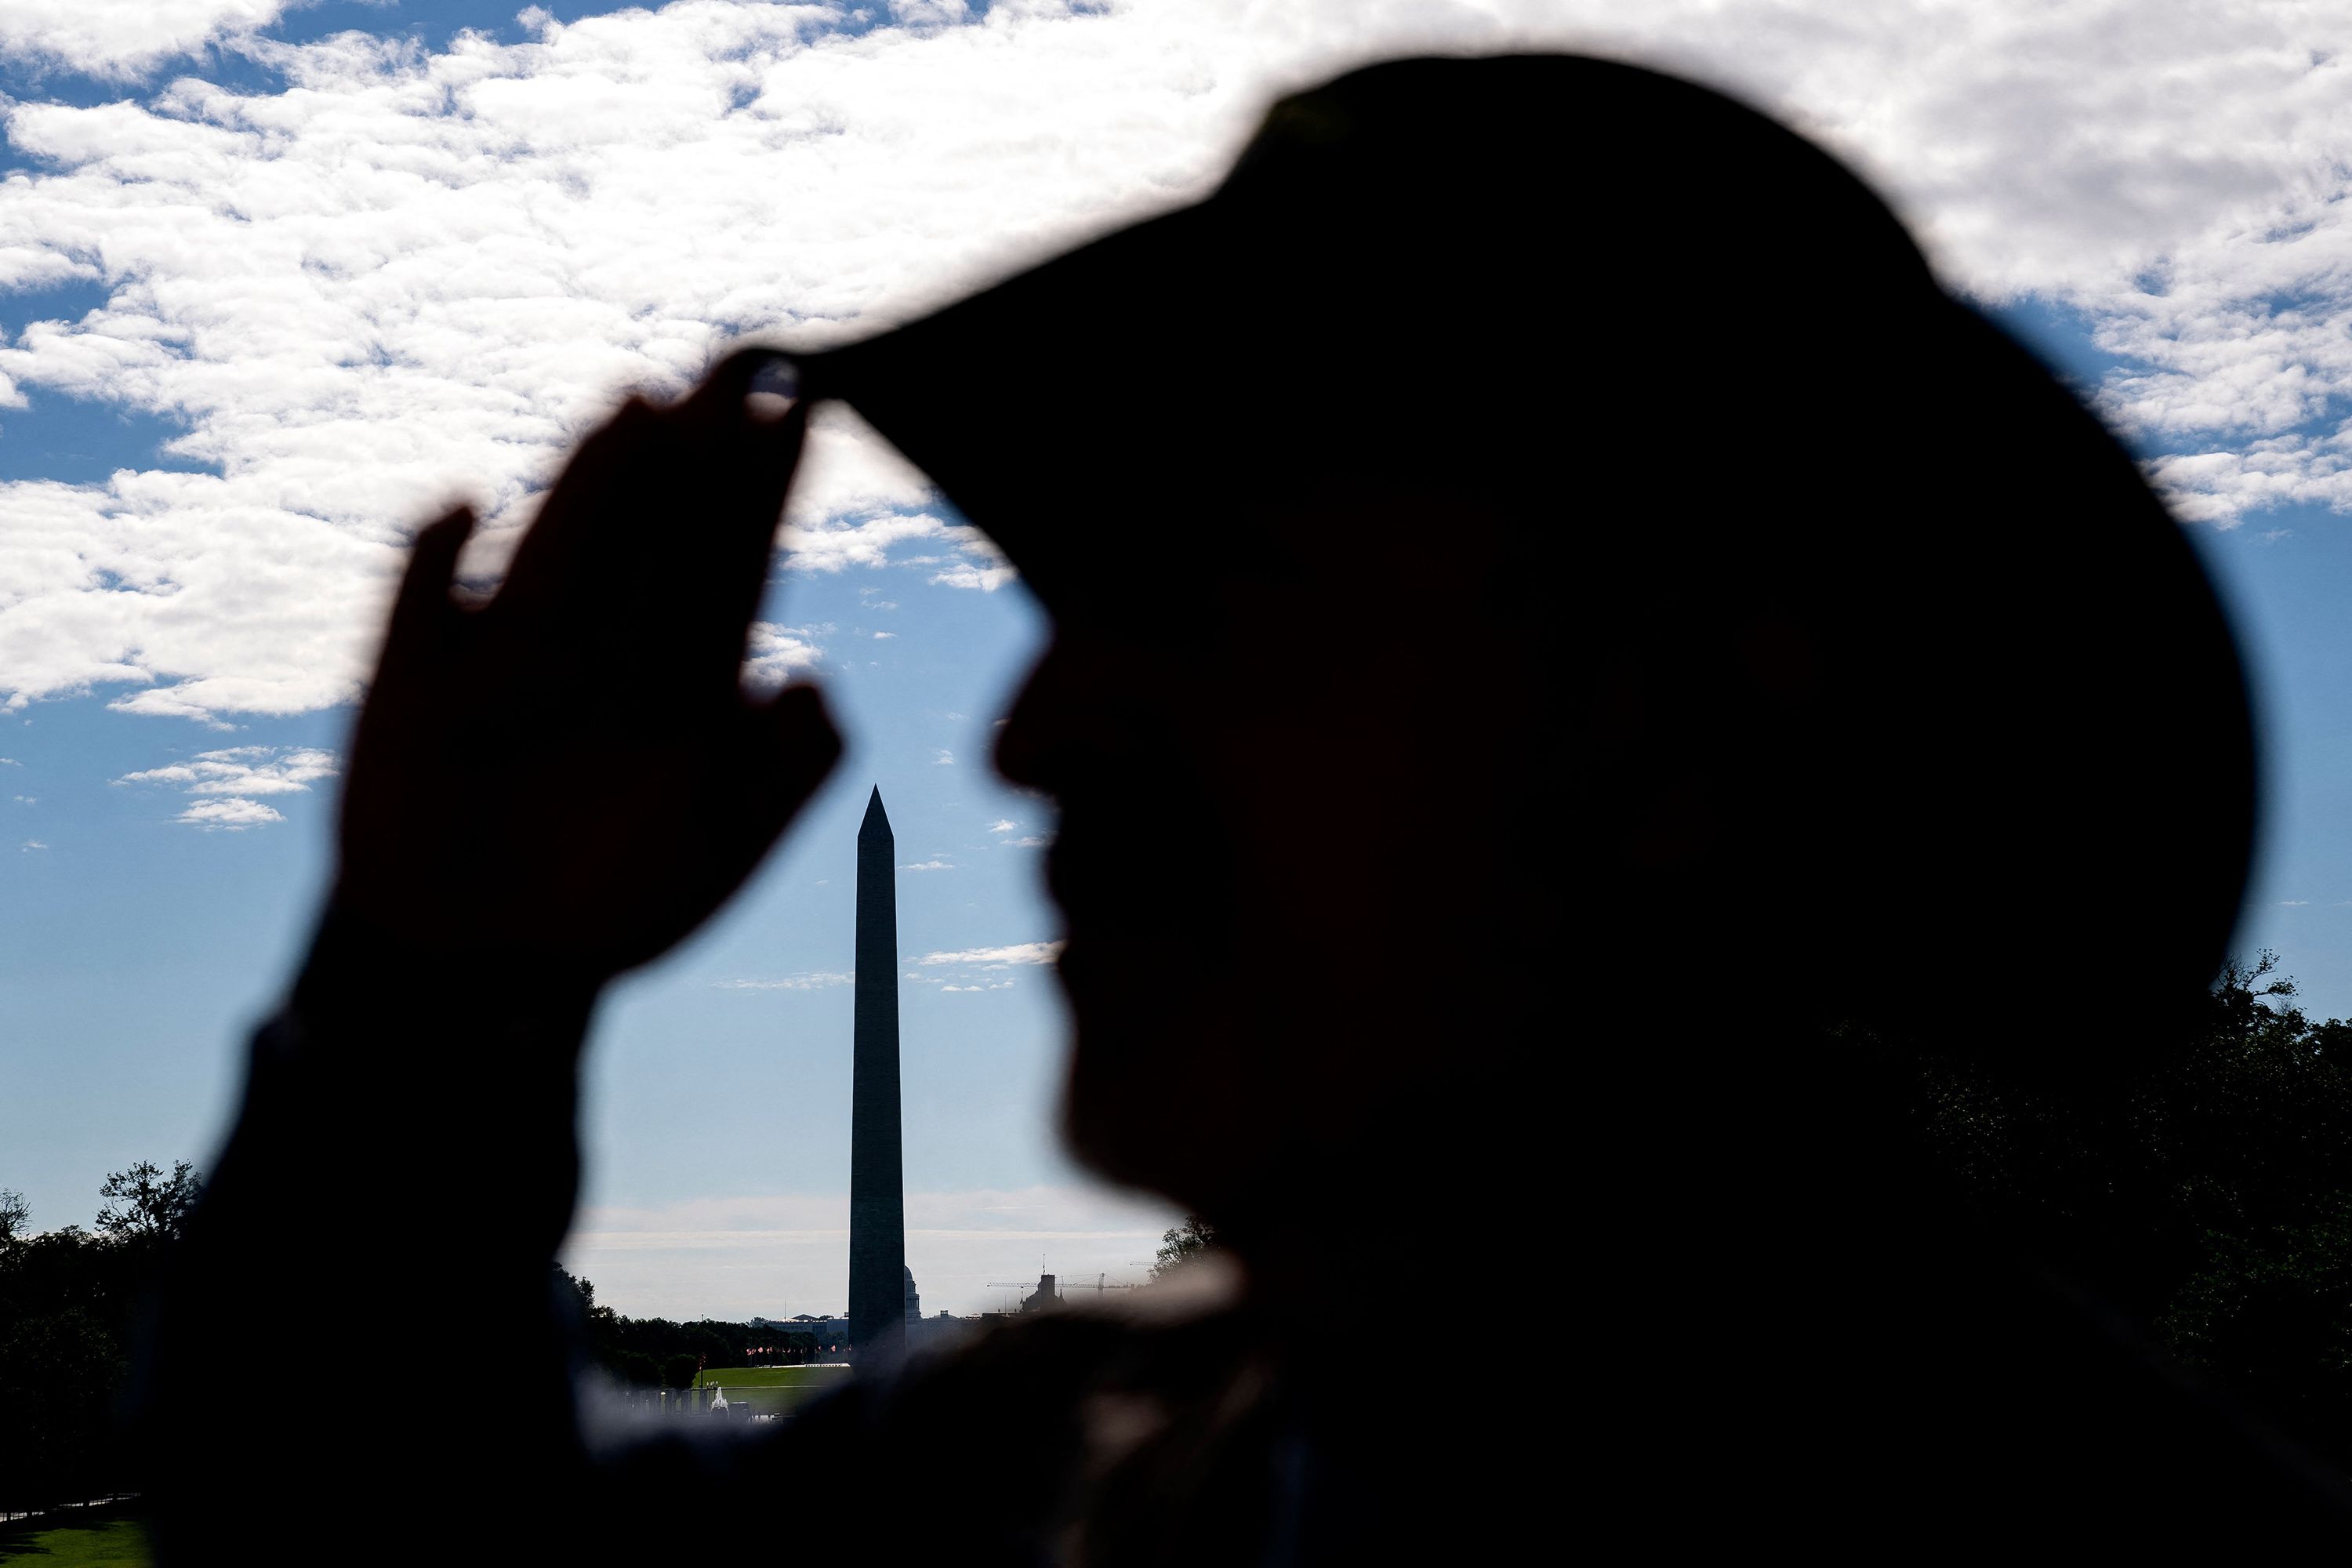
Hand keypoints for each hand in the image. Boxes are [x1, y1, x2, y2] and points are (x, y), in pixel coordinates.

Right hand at [335, 349, 840, 978]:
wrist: (488, 962)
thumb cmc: (614, 903)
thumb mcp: (721, 855)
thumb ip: (787, 777)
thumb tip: (809, 678)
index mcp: (684, 671)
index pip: (736, 557)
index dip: (764, 485)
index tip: (796, 408)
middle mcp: (603, 639)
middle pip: (657, 530)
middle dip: (697, 455)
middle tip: (736, 373)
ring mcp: (509, 651)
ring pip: (558, 546)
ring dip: (593, 479)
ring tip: (636, 408)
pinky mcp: (413, 681)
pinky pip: (420, 607)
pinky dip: (435, 563)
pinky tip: (465, 507)